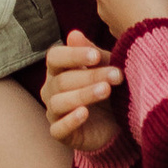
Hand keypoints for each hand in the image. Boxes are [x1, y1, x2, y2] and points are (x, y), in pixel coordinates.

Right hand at [43, 31, 122, 152]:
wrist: (116, 122)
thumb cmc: (107, 86)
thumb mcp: (104, 67)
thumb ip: (90, 52)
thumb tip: (74, 34)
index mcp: (58, 69)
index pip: (55, 57)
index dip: (74, 55)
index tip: (96, 56)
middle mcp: (51, 89)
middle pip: (62, 80)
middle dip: (91, 76)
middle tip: (116, 75)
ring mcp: (53, 112)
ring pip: (60, 102)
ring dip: (84, 95)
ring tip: (105, 90)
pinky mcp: (60, 134)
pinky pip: (58, 128)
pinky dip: (70, 121)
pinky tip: (85, 113)